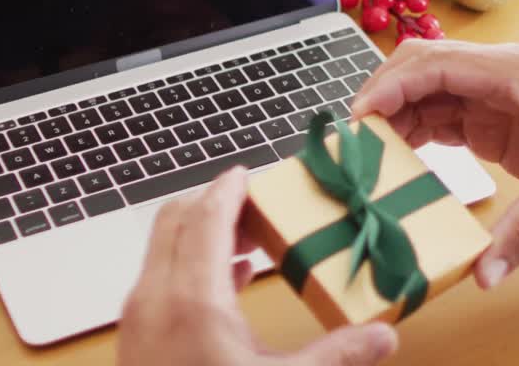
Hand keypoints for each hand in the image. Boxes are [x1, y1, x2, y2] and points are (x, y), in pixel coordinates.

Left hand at [119, 167, 399, 365]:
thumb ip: (337, 356)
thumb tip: (383, 337)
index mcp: (192, 300)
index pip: (207, 215)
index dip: (230, 187)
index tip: (250, 171)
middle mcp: (154, 299)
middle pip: (175, 220)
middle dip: (214, 202)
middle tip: (255, 202)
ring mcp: (137, 320)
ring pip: (162, 248)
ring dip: (201, 232)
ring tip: (250, 238)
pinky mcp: (135, 341)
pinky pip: (159, 279)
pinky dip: (190, 264)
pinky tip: (231, 280)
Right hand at [352, 40, 518, 288]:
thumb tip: (485, 274)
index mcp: (518, 72)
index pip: (438, 62)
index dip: (392, 84)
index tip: (360, 115)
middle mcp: (500, 71)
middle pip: (422, 64)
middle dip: (383, 92)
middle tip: (354, 134)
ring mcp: (492, 90)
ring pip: (426, 86)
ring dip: (394, 113)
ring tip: (368, 151)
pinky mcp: (489, 113)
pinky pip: (439, 110)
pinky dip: (412, 127)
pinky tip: (395, 154)